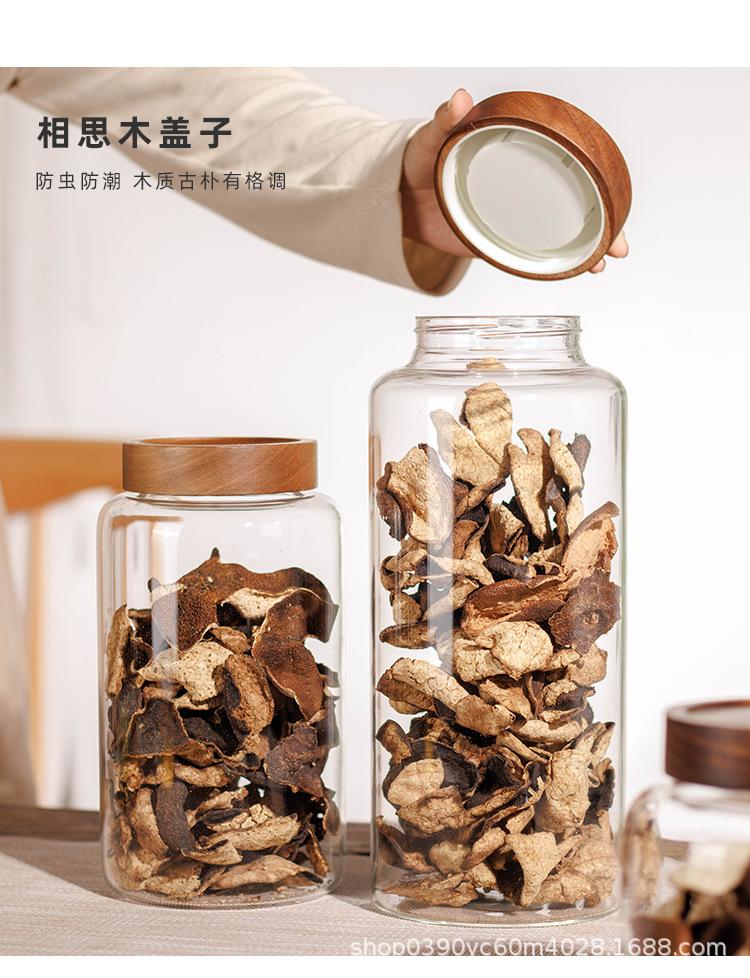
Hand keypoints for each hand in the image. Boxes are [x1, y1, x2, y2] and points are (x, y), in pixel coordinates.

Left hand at [401, 89, 628, 273]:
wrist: (397, 195)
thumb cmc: (419, 158)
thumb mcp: (435, 134)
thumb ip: (447, 118)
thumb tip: (460, 99)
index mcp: (516, 155)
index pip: (566, 163)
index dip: (597, 178)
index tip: (619, 193)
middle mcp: (521, 188)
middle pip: (573, 206)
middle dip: (603, 226)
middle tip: (619, 246)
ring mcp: (511, 218)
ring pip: (557, 236)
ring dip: (583, 252)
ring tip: (600, 265)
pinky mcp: (495, 244)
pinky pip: (527, 258)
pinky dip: (549, 268)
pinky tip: (572, 274)